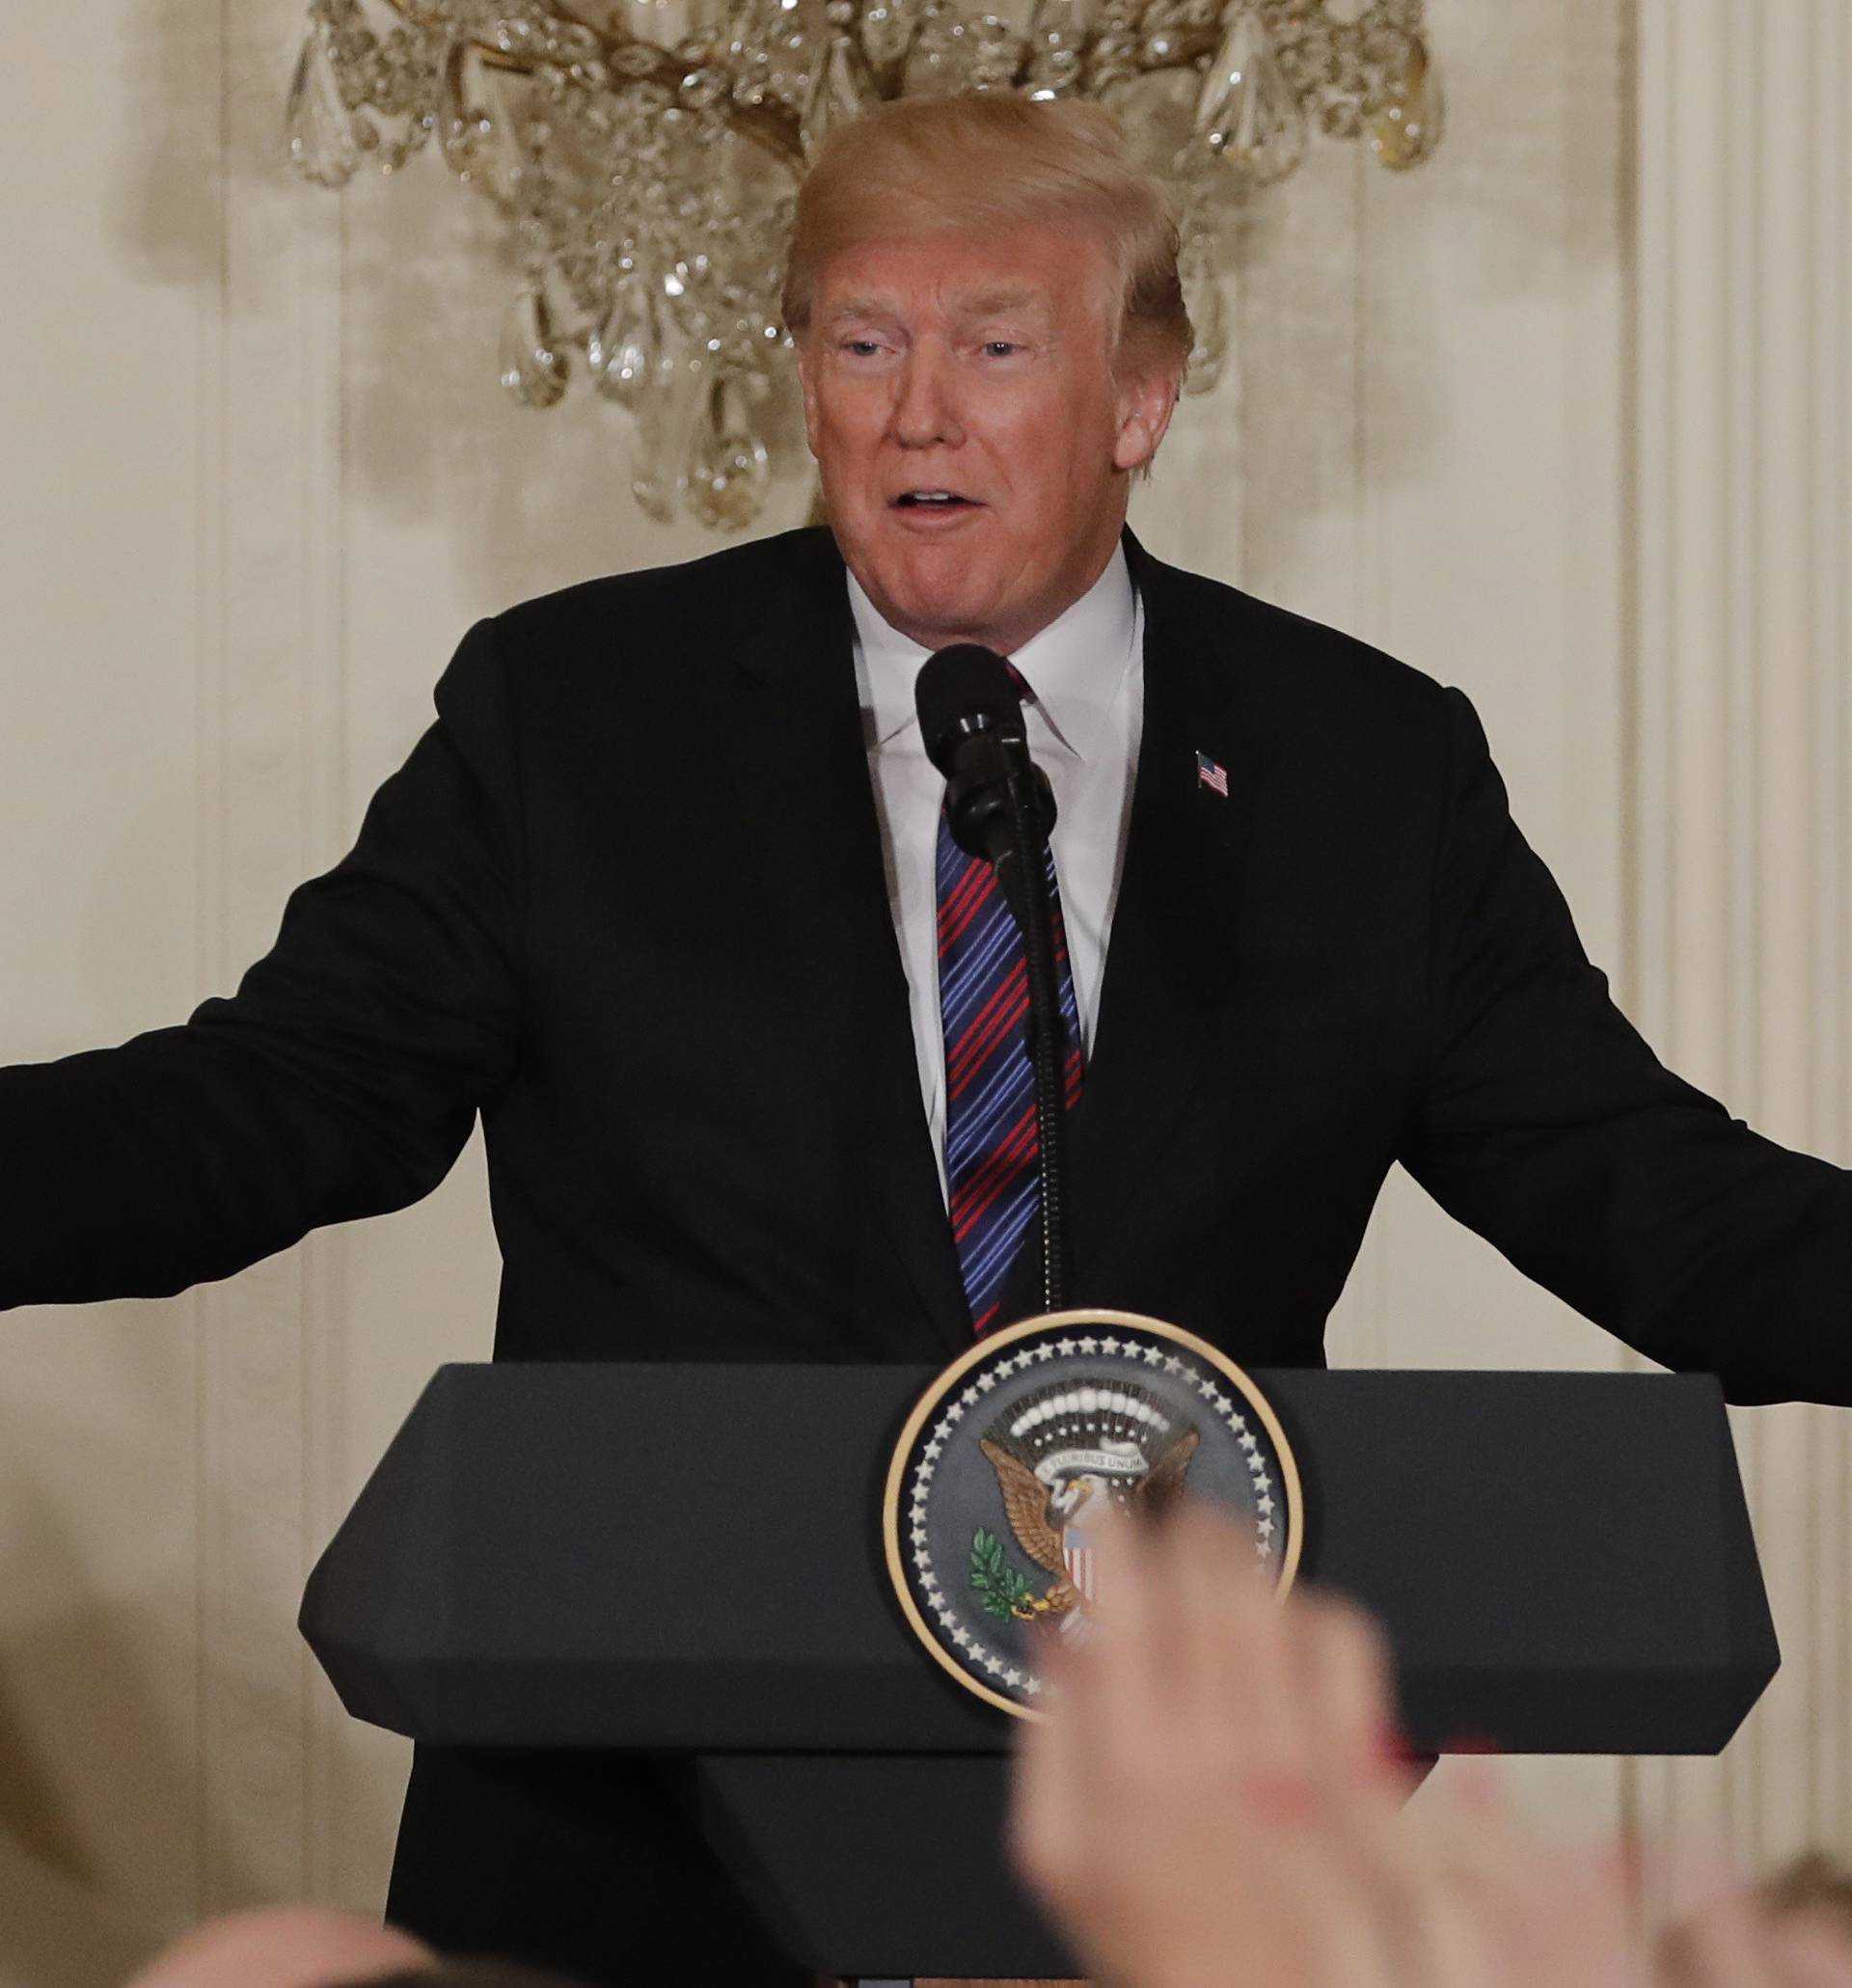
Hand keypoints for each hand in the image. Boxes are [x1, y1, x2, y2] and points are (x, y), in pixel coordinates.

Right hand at [1008, 1504, 1649, 1987]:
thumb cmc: (1161, 1942)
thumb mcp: (1057, 1853)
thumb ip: (1046, 1734)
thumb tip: (1055, 1635)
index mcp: (1139, 1760)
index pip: (1126, 1595)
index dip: (1112, 1530)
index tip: (1102, 1511)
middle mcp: (1226, 1742)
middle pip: (1208, 1571)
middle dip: (1179, 1518)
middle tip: (1162, 1509)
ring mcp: (1301, 1748)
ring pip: (1276, 1593)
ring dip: (1241, 1554)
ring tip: (1218, 1545)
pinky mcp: (1359, 1760)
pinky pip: (1345, 1641)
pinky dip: (1314, 1609)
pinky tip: (1288, 1619)